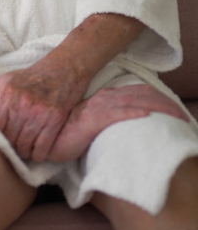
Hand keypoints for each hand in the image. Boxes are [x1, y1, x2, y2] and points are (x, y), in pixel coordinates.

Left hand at [0, 64, 87, 162]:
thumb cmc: (29, 78)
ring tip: (24, 150)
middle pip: (9, 138)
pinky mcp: (55, 119)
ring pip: (25, 146)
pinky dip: (39, 154)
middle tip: (11, 150)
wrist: (62, 69)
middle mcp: (22, 103)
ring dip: (24, 153)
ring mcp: (39, 112)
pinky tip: (37, 151)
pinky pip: (43, 147)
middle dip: (10, 147)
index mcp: (6, 94)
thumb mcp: (1, 84)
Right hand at [47, 85, 187, 162]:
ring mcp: (99, 108)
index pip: (138, 93)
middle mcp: (105, 99)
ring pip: (135, 102)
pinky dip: (134, 112)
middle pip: (142, 96)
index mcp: (106, 99)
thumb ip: (105, 118)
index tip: (176, 110)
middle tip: (185, 116)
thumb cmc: (65, 131)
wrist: (45, 136)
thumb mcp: (89, 122)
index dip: (160, 99)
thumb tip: (126, 123)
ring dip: (159, 107)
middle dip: (167, 104)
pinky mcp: (93, 120)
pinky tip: (148, 116)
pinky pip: (118, 114)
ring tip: (178, 117)